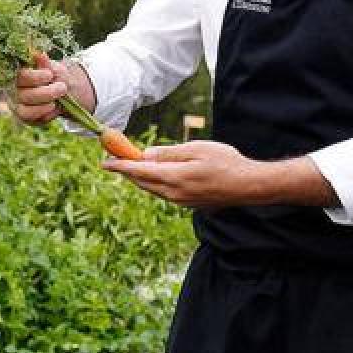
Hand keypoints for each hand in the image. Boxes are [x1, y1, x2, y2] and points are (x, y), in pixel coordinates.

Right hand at [11, 53, 93, 125]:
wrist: (63, 91)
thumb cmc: (54, 76)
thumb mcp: (53, 68)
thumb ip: (46, 64)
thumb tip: (39, 54)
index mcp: (18, 75)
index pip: (21, 76)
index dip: (35, 77)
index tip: (50, 75)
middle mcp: (14, 91)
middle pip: (24, 95)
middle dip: (46, 93)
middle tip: (62, 88)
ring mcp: (18, 106)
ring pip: (25, 112)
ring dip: (43, 107)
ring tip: (56, 103)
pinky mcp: (25, 118)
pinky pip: (33, 121)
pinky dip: (45, 116)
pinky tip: (54, 109)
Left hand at [100, 141, 337, 208]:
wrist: (249, 186)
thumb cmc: (225, 162)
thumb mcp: (196, 149)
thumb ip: (169, 153)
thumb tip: (146, 155)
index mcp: (174, 178)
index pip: (138, 171)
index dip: (119, 165)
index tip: (104, 161)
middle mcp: (174, 194)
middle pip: (141, 182)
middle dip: (126, 170)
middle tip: (113, 158)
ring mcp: (181, 201)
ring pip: (151, 189)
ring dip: (139, 177)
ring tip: (129, 164)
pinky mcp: (188, 204)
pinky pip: (163, 193)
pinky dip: (153, 183)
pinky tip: (153, 175)